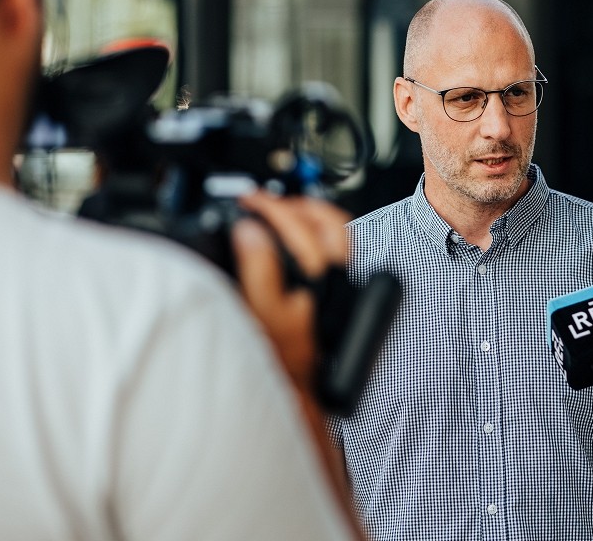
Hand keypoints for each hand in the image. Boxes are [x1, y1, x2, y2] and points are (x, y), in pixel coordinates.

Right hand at [231, 192, 349, 391]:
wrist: (300, 390)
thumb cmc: (282, 358)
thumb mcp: (259, 311)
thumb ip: (257, 267)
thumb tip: (250, 231)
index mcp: (319, 275)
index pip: (296, 225)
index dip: (269, 206)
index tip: (248, 201)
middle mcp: (337, 277)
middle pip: (329, 222)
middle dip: (297, 203)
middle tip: (269, 202)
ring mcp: (344, 286)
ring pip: (340, 236)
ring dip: (314, 218)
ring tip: (286, 214)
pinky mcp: (343, 296)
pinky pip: (339, 254)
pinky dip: (322, 239)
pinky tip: (304, 244)